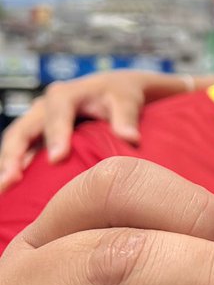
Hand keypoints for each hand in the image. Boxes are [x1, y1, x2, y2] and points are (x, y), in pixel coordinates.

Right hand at [0, 70, 190, 192]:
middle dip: (14, 154)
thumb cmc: (120, 96)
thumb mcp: (126, 100)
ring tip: (3, 189)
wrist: (114, 92)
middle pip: (23, 129)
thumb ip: (126, 117)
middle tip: (11, 180)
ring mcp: (38, 122)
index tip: (57, 158)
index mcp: (67, 95)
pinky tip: (11, 191)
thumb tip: (131, 138)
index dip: (56, 134)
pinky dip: (14, 169)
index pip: (58, 112)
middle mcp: (45, 107)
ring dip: (7, 165)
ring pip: (16, 142)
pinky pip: (21, 153)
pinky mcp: (37, 137)